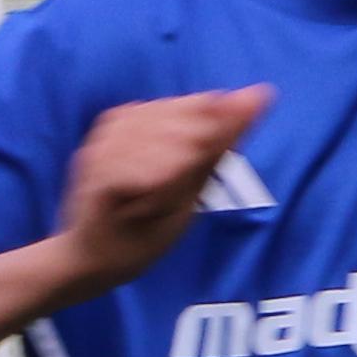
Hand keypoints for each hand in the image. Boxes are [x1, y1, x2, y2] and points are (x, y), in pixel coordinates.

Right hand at [51, 87, 275, 285]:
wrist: (94, 265)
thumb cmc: (144, 222)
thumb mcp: (193, 178)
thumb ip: (224, 136)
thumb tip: (263, 92)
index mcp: (143, 115)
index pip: (197, 105)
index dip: (205, 144)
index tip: (183, 177)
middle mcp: (119, 122)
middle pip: (182, 124)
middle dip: (188, 161)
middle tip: (161, 197)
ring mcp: (102, 146)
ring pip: (162, 147)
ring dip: (168, 181)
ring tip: (147, 205)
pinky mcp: (93, 175)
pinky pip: (139, 173)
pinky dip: (150, 189)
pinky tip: (143, 203)